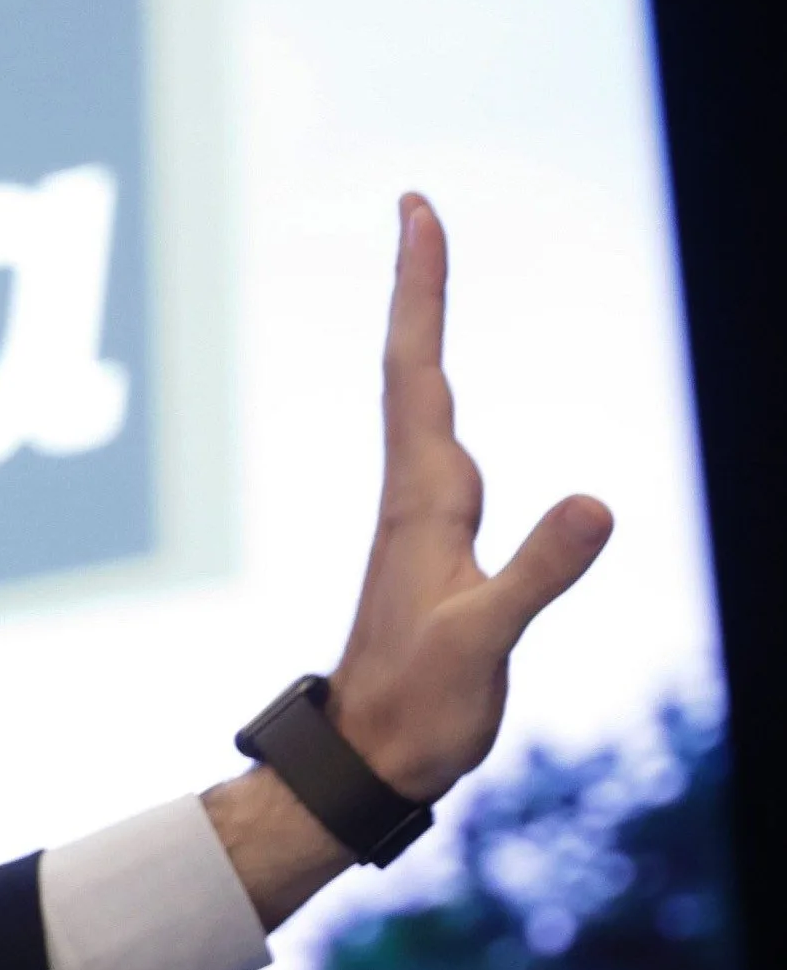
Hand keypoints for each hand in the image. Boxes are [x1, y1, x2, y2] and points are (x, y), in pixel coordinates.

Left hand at [325, 193, 612, 798]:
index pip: (419, 371)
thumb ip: (539, 572)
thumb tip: (598, 503)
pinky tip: (442, 399)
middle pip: (415, 367)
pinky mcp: (435, 548)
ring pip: (421, 403)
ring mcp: (422, 518)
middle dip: (420, 286)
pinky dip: (441, 399)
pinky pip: (440, 449)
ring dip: (423, 332)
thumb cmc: (419, 707)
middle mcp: (416, 494)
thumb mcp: (485, 640)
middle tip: (417, 209)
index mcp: (423, 501)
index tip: (415, 216)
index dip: (421, 291)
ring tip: (424, 268)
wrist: (370, 760)